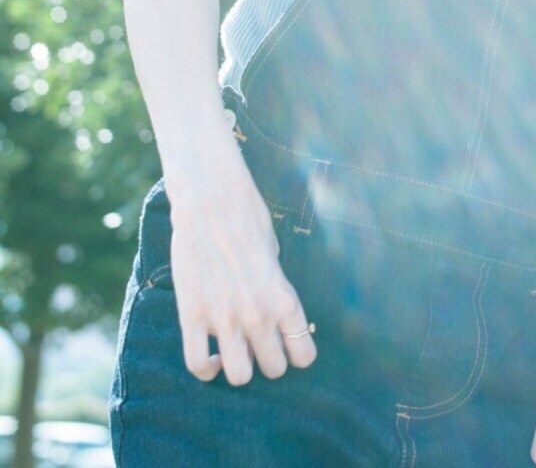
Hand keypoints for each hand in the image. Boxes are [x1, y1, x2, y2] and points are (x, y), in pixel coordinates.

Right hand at [168, 158, 317, 385]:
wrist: (211, 199)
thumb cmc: (248, 218)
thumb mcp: (275, 255)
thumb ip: (275, 289)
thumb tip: (273, 314)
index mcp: (284, 298)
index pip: (303, 352)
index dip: (297, 352)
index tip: (288, 345)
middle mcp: (258, 314)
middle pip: (273, 369)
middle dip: (268, 360)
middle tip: (260, 345)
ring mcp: (224, 318)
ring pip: (238, 376)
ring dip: (239, 368)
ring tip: (235, 351)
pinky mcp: (192, 316)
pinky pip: (197, 365)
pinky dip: (206, 369)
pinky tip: (211, 355)